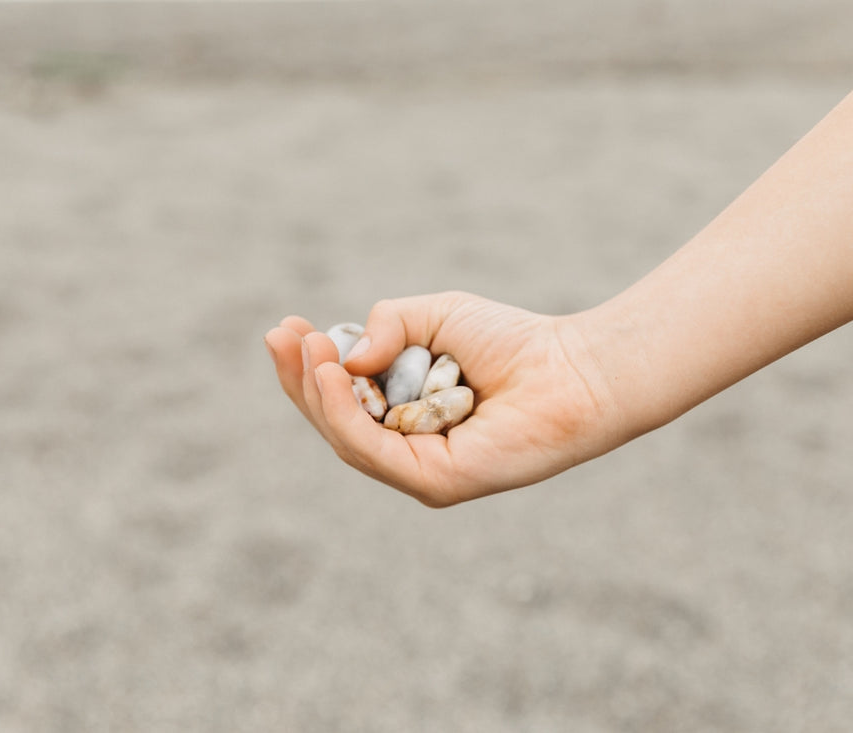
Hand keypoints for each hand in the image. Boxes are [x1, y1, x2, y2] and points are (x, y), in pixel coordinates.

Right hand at [265, 291, 624, 505]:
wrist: (570, 368)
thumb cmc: (512, 342)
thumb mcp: (437, 316)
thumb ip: (388, 325)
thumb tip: (348, 355)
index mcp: (405, 414)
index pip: (343, 398)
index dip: (309, 367)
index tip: (286, 327)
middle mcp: (408, 448)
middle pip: (335, 422)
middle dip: (301, 379)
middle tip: (282, 334)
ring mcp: (419, 471)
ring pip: (346, 438)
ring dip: (319, 393)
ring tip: (309, 349)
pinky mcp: (434, 483)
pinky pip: (373, 450)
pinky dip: (346, 413)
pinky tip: (334, 374)